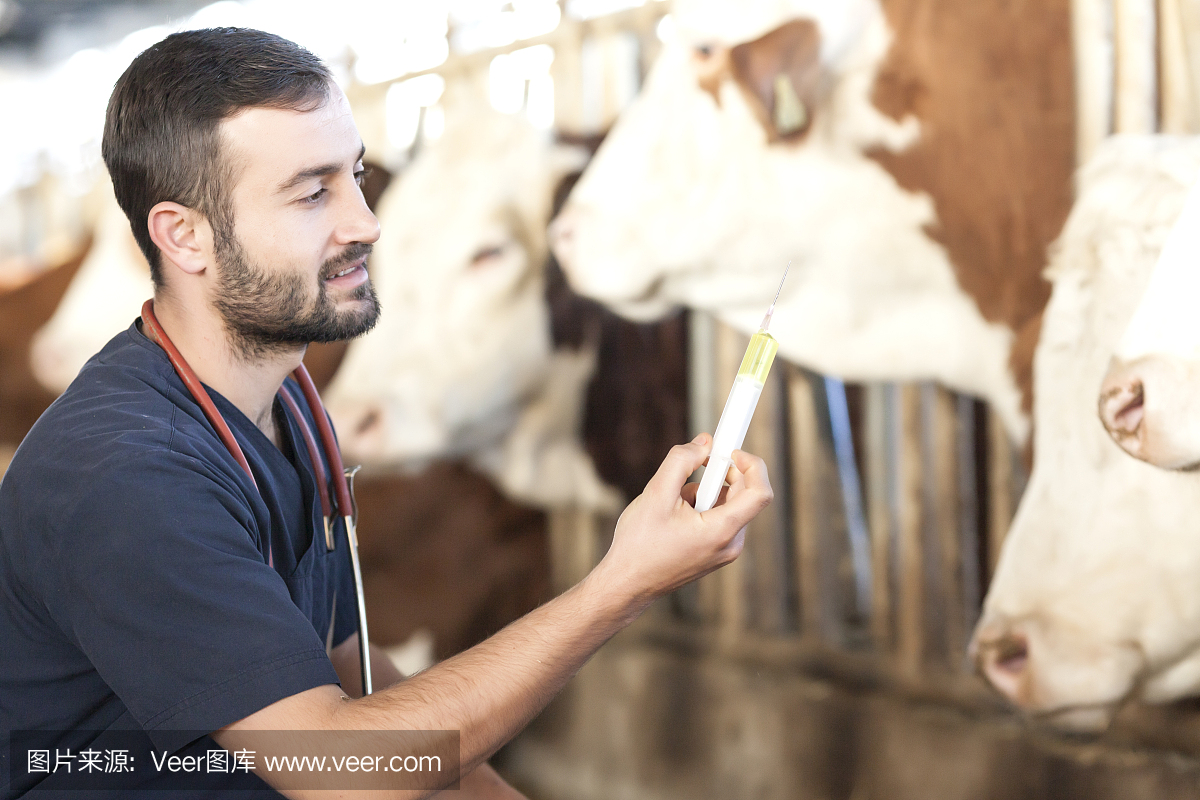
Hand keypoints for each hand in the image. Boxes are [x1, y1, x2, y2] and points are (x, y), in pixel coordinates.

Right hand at [590, 434, 772, 615]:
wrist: (626, 584)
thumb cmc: (639, 544)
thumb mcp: (656, 493)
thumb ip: (681, 461)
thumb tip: (703, 443)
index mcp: (721, 531)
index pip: (760, 493)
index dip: (752, 465)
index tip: (731, 451)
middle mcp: (730, 544)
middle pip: (744, 495)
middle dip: (722, 473)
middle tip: (698, 462)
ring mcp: (723, 551)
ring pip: (729, 506)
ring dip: (707, 490)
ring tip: (675, 499)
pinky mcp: (714, 553)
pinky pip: (719, 519)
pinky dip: (702, 506)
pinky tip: (675, 514)